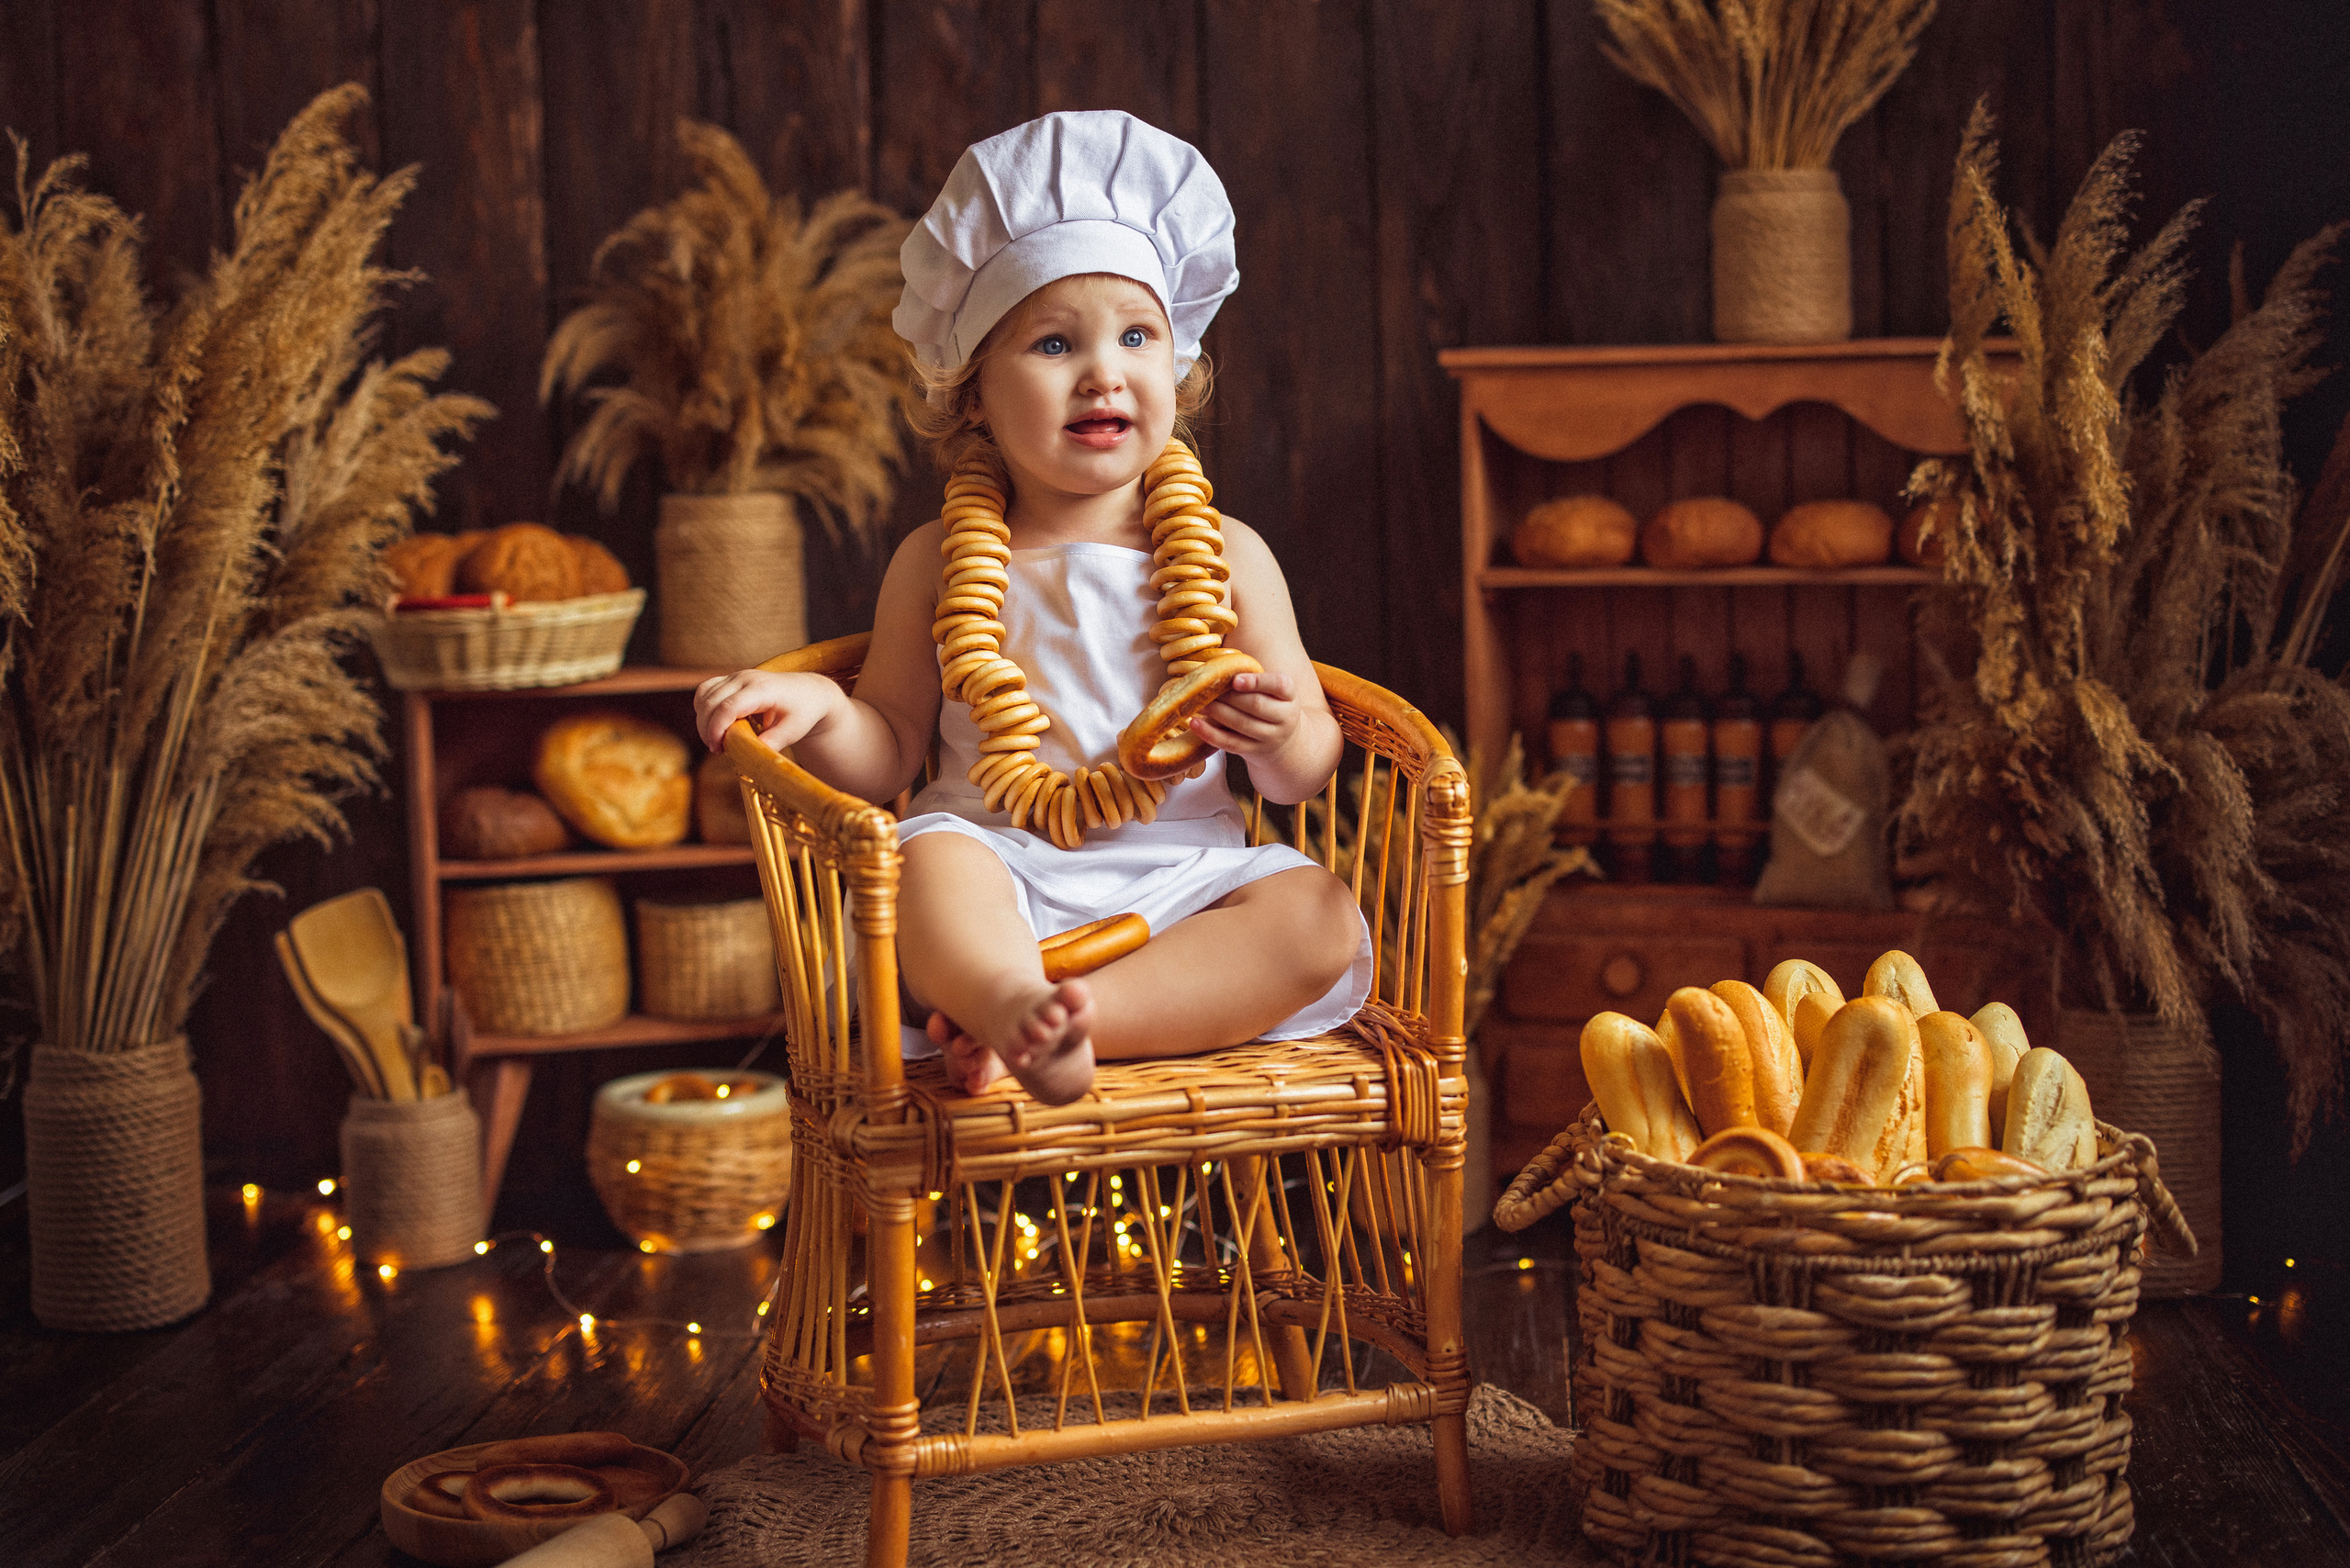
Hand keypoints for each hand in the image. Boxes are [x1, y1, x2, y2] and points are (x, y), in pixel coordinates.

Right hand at [693, 669, 837, 753]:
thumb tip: (752, 754)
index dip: (717, 728)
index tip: (717, 748)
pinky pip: (705, 691)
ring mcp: (736, 676)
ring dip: (702, 720)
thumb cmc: (803, 712)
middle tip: (717, 750)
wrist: (808, 692)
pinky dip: (703, 708)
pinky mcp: (731, 679)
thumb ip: (773, 741)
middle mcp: (746, 678)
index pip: (729, 706)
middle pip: (711, 702)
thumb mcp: (794, 730)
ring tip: (716, 741)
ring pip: (704, 695)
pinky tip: (713, 725)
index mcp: (763, 689)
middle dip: (707, 728)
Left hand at [1188, 669, 1299, 758]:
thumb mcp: (1270, 689)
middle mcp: (1285, 717)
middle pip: (1256, 705)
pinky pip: (1231, 743)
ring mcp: (1271, 737)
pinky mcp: (1254, 751)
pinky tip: (1195, 723)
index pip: (1279, 685)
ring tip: (1198, 703)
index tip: (1235, 679)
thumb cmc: (1268, 703)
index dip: (1257, 681)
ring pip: (1242, 724)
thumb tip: (1216, 665)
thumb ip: (1251, 677)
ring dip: (1217, 712)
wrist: (1282, 740)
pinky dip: (1210, 734)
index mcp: (1289, 695)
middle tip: (1206, 688)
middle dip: (1228, 697)